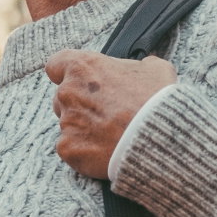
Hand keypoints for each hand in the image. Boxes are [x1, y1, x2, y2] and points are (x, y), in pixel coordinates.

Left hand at [44, 50, 178, 180]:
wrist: (160, 139)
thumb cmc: (157, 101)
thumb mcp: (155, 69)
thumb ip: (138, 65)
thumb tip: (143, 67)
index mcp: (83, 67)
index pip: (56, 65)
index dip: (65, 73)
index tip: (78, 82)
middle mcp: (68, 92)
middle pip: (62, 97)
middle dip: (79, 105)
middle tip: (104, 114)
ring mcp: (66, 122)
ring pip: (67, 124)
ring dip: (83, 128)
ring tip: (110, 135)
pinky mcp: (68, 148)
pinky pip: (70, 148)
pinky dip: (84, 151)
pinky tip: (105, 151)